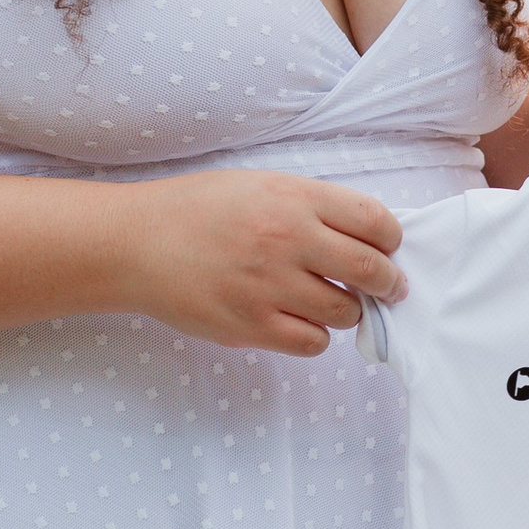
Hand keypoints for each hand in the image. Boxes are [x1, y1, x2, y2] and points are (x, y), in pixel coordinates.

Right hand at [118, 169, 403, 357]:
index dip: (391, 239)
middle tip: (387, 288)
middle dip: (388, 283)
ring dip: (348, 310)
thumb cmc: (199, 211)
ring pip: (346, 312)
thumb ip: (312, 206)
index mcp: (293, 198)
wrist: (137, 243)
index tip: (388, 248)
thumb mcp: (260, 186)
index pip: (374, 221)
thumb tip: (367, 235)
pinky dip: (316, 336)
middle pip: (371, 270)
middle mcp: (287, 240)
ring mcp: (270, 286)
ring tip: (330, 302)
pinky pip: (313, 342)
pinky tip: (300, 321)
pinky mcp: (251, 326)